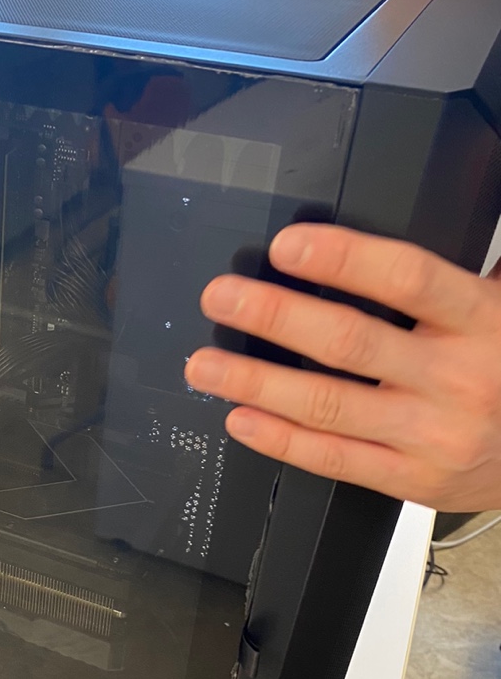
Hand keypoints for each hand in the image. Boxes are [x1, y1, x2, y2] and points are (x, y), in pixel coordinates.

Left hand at [183, 224, 500, 511]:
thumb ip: (459, 270)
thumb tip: (433, 199)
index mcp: (483, 320)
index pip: (407, 279)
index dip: (342, 259)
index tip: (288, 246)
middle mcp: (456, 378)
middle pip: (350, 342)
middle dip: (274, 316)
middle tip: (223, 297)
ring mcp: (432, 434)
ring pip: (328, 405)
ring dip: (255, 382)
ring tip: (205, 365)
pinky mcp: (412, 479)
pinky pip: (334, 459)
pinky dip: (280, 440)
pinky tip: (241, 418)